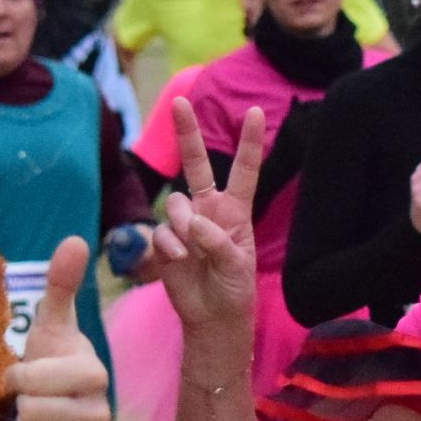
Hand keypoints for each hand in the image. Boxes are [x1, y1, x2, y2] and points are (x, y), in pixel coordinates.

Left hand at [4, 237, 111, 420]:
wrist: (54, 405)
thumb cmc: (51, 361)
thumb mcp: (50, 323)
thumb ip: (60, 285)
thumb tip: (73, 239)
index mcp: (94, 374)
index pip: (38, 380)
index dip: (19, 377)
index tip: (21, 373)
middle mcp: (101, 412)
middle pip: (34, 411)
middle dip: (20, 404)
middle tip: (29, 398)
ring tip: (34, 418)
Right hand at [149, 95, 264, 339]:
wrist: (211, 318)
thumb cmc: (233, 289)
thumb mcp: (237, 266)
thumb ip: (218, 241)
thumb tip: (193, 223)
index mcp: (236, 211)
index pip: (244, 171)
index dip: (250, 142)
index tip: (258, 111)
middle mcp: (209, 210)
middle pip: (197, 165)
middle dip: (187, 133)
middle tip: (179, 102)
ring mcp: (185, 224)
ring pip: (175, 203)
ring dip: (182, 224)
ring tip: (192, 251)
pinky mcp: (166, 241)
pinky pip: (162, 231)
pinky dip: (170, 245)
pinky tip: (180, 260)